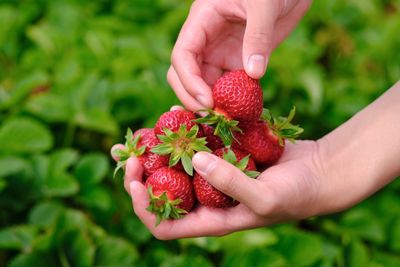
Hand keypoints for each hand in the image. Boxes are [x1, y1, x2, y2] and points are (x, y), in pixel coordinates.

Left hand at [111, 83, 399, 238]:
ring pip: (175, 163)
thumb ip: (229, 182)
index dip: (144, 208)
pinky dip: (186, 130)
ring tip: (146, 129)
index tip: (135, 181)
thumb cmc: (296, 194)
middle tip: (127, 151)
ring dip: (159, 149)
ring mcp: (215, 173)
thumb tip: (195, 161)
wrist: (318, 171)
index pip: (165, 224)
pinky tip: (178, 112)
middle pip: (162, 191)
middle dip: (141, 173)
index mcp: (211, 218)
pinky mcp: (225, 152)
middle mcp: (207, 197)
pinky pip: (197, 142)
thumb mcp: (264, 197)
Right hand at [168, 0, 311, 110]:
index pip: (182, 56)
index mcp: (201, 22)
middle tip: (212, 117)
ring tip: (224, 122)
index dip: (189, 81)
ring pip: (206, 84)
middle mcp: (207, 41)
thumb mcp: (263, 4)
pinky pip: (230, 86)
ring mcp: (222, 53)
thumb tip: (254, 73)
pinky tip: (239, 114)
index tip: (207, 101)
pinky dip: (232, 101)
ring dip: (212, 104)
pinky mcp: (239, 62)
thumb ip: (257, 37)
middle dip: (193, 97)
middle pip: (186, 75)